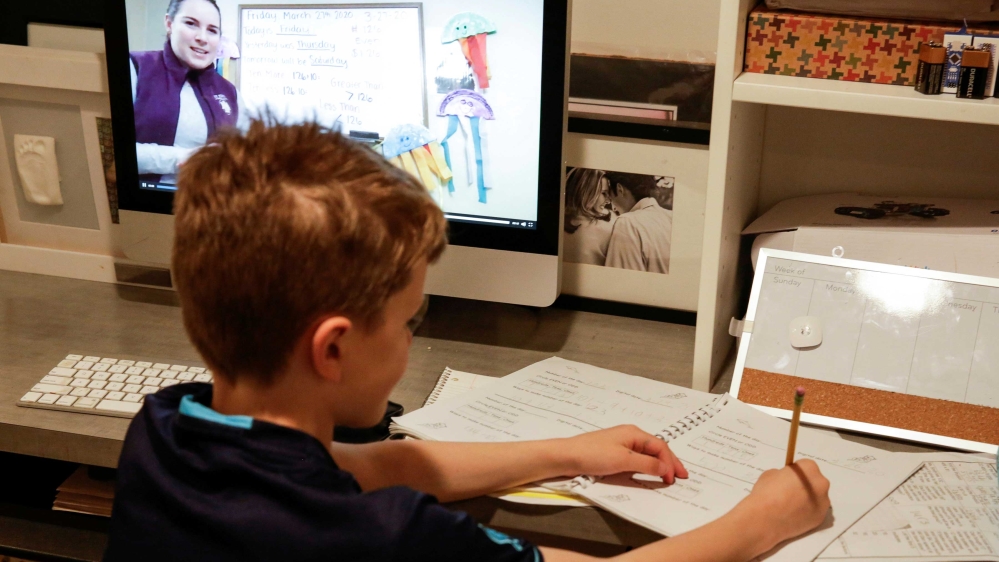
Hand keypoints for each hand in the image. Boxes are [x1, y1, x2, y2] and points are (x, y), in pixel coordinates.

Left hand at [561, 425, 687, 483]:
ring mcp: (622, 443)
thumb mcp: (623, 460)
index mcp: (634, 433)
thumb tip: (666, 467)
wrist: (567, 456)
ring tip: (670, 476)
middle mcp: (630, 435)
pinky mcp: (614, 452)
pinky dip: (647, 466)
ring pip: (647, 453)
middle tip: (682, 477)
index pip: (660, 446)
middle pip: (656, 448)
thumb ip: (646, 464)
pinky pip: (637, 458)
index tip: (674, 479)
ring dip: (659, 464)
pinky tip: (650, 472)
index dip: (670, 462)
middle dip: (669, 462)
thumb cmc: (593, 455)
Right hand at [736, 459, 830, 550]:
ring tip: (791, 506)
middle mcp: (821, 483)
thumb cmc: (766, 492)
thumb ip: (783, 474)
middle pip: (815, 481)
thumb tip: (786, 481)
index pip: (806, 466)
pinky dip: (807, 512)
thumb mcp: (770, 474)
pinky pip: (815, 511)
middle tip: (790, 493)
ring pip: (817, 497)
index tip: (787, 479)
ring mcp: (823, 502)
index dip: (796, 473)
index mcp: (809, 468)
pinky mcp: (821, 518)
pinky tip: (794, 515)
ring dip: (808, 499)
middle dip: (805, 485)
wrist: (766, 518)